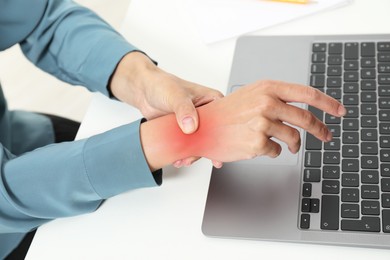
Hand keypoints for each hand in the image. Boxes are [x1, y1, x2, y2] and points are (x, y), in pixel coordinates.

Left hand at [109, 51, 222, 166]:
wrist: (144, 91)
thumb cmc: (161, 85)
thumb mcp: (175, 95)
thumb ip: (184, 109)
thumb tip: (191, 126)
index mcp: (212, 100)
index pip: (223, 120)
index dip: (221, 136)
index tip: (214, 149)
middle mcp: (206, 113)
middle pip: (212, 135)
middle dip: (205, 150)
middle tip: (195, 157)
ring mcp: (196, 123)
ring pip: (200, 143)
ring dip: (193, 154)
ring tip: (183, 160)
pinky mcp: (185, 131)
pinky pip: (189, 145)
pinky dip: (185, 153)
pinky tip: (179, 158)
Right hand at [193, 80, 345, 160]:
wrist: (200, 127)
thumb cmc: (225, 113)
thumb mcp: (251, 96)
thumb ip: (276, 98)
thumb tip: (302, 110)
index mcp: (267, 88)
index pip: (306, 93)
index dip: (328, 103)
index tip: (339, 111)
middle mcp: (266, 102)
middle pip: (305, 118)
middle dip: (320, 130)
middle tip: (326, 136)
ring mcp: (261, 123)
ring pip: (293, 138)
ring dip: (293, 145)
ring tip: (288, 146)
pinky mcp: (256, 143)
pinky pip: (276, 151)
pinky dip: (273, 152)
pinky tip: (260, 147)